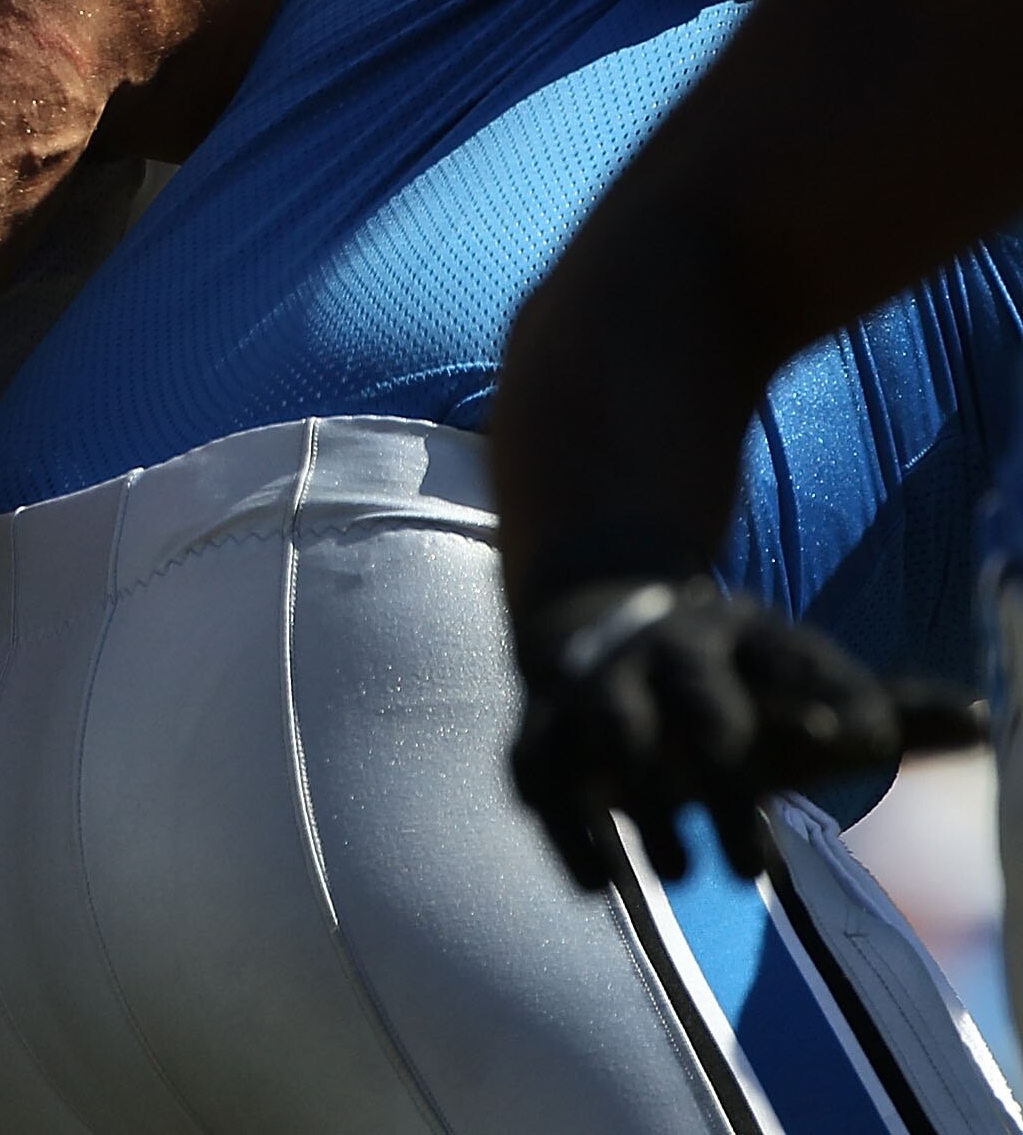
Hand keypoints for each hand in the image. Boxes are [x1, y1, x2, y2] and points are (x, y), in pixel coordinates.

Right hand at [509, 575, 981, 890]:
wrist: (600, 630)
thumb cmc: (732, 688)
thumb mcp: (802, 692)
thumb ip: (886, 714)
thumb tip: (986, 719)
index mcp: (739, 634)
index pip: (788, 656)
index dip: (820, 688)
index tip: (857, 734)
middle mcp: (667, 653)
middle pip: (696, 688)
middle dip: (717, 735)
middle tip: (749, 813)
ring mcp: (597, 689)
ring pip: (613, 728)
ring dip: (640, 797)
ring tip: (680, 874)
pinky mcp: (541, 731)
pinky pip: (537, 771)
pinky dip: (560, 825)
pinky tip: (596, 885)